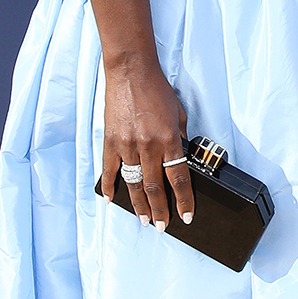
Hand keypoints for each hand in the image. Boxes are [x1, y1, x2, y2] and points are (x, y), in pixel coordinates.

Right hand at [101, 54, 193, 229]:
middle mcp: (149, 146)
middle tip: (162, 225)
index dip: (184, 200)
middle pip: (156, 188)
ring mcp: (127, 145)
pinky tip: (112, 199)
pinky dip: (110, 187)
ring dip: (139, 205)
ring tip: (144, 219)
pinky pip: (110, 170)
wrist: (132, 73)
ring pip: (134, 184)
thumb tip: (180, 157)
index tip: (187, 215)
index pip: (179, 178)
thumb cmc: (157, 90)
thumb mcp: (179, 113)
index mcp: (169, 139)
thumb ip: (180, 137)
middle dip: (161, 210)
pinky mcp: (110, 142)